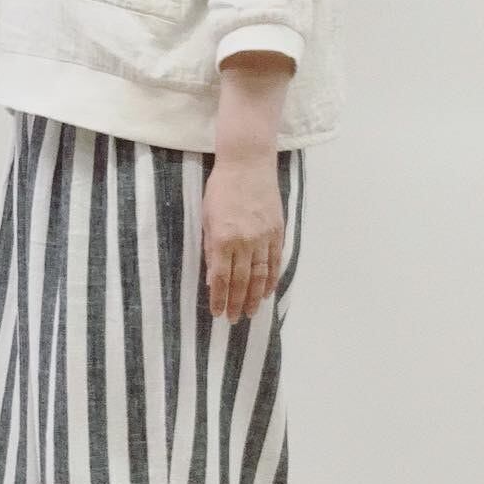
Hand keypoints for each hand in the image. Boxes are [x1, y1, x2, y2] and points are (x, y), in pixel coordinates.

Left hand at [202, 150, 283, 321]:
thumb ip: (210, 248)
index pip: (221, 277)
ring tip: (250, 312)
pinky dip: (272, 279)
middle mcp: (245, 241)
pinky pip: (275, 261)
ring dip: (255, 297)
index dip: (219, 298)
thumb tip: (212, 276)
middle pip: (242, 281)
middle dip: (237, 303)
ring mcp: (264, 237)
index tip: (217, 313)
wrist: (247, 164)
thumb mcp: (207, 218)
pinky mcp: (277, 231)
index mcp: (223, 238)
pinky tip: (267, 291)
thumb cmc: (221, 188)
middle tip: (234, 320)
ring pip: (261, 275)